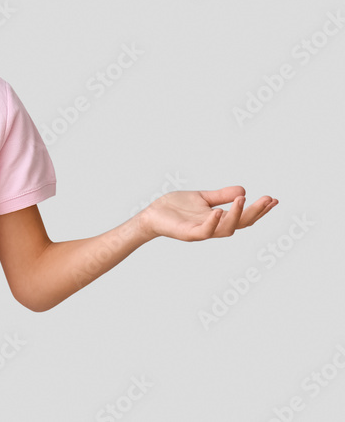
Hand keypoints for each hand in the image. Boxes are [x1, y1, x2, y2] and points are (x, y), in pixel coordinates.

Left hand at [137, 185, 277, 241]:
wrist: (152, 214)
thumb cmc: (175, 208)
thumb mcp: (202, 198)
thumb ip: (221, 196)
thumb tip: (244, 190)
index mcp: (218, 219)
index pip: (244, 217)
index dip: (259, 210)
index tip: (273, 199)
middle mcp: (214, 227)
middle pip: (241, 223)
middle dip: (256, 212)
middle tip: (268, 200)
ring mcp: (202, 231)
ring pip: (226, 229)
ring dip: (237, 214)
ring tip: (243, 199)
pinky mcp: (188, 234)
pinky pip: (204, 231)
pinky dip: (212, 222)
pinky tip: (218, 211)